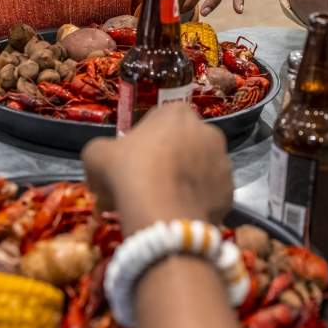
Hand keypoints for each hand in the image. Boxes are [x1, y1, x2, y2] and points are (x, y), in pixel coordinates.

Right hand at [82, 104, 232, 235]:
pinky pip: (210, 195)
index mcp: (177, 112)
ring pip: (199, 170)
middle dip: (168, 161)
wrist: (162, 214)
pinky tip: (178, 215)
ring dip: (184, 181)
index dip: (144, 141)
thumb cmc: (129, 173)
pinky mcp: (230, 192)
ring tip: (162, 203)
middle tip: (146, 184)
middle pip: (183, 144)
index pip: (160, 121)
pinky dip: (196, 202)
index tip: (132, 162)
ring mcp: (224, 162)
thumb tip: (104, 166)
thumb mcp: (96, 154)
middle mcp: (208, 131)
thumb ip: (102, 151)